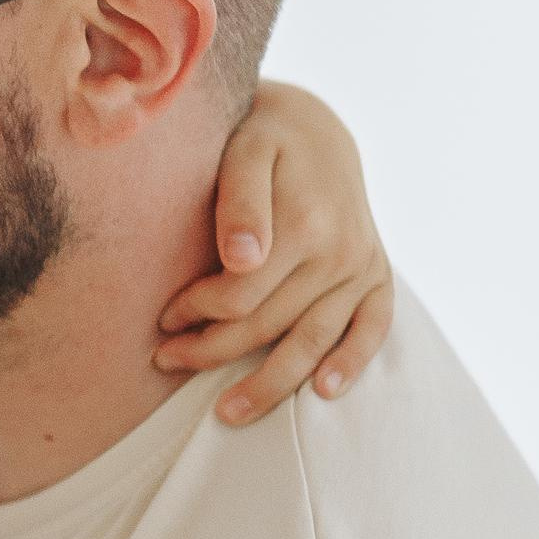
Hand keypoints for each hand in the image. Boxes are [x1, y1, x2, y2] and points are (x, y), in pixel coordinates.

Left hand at [155, 79, 392, 422]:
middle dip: (212, 351)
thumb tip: (241, 259)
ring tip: (227, 413)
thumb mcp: (246, 148)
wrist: (315, 124)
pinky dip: (352, 362)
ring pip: (312, 342)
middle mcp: (341, 251)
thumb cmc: (264, 134)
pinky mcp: (376, 275)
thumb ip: (240, 201)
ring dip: (270, 384)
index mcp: (306, 224)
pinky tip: (324, 392)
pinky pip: (372, 328)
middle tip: (166, 360)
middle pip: (268, 326)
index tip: (162, 318)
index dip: (194, 315)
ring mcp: (361, 266)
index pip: (239, 297)